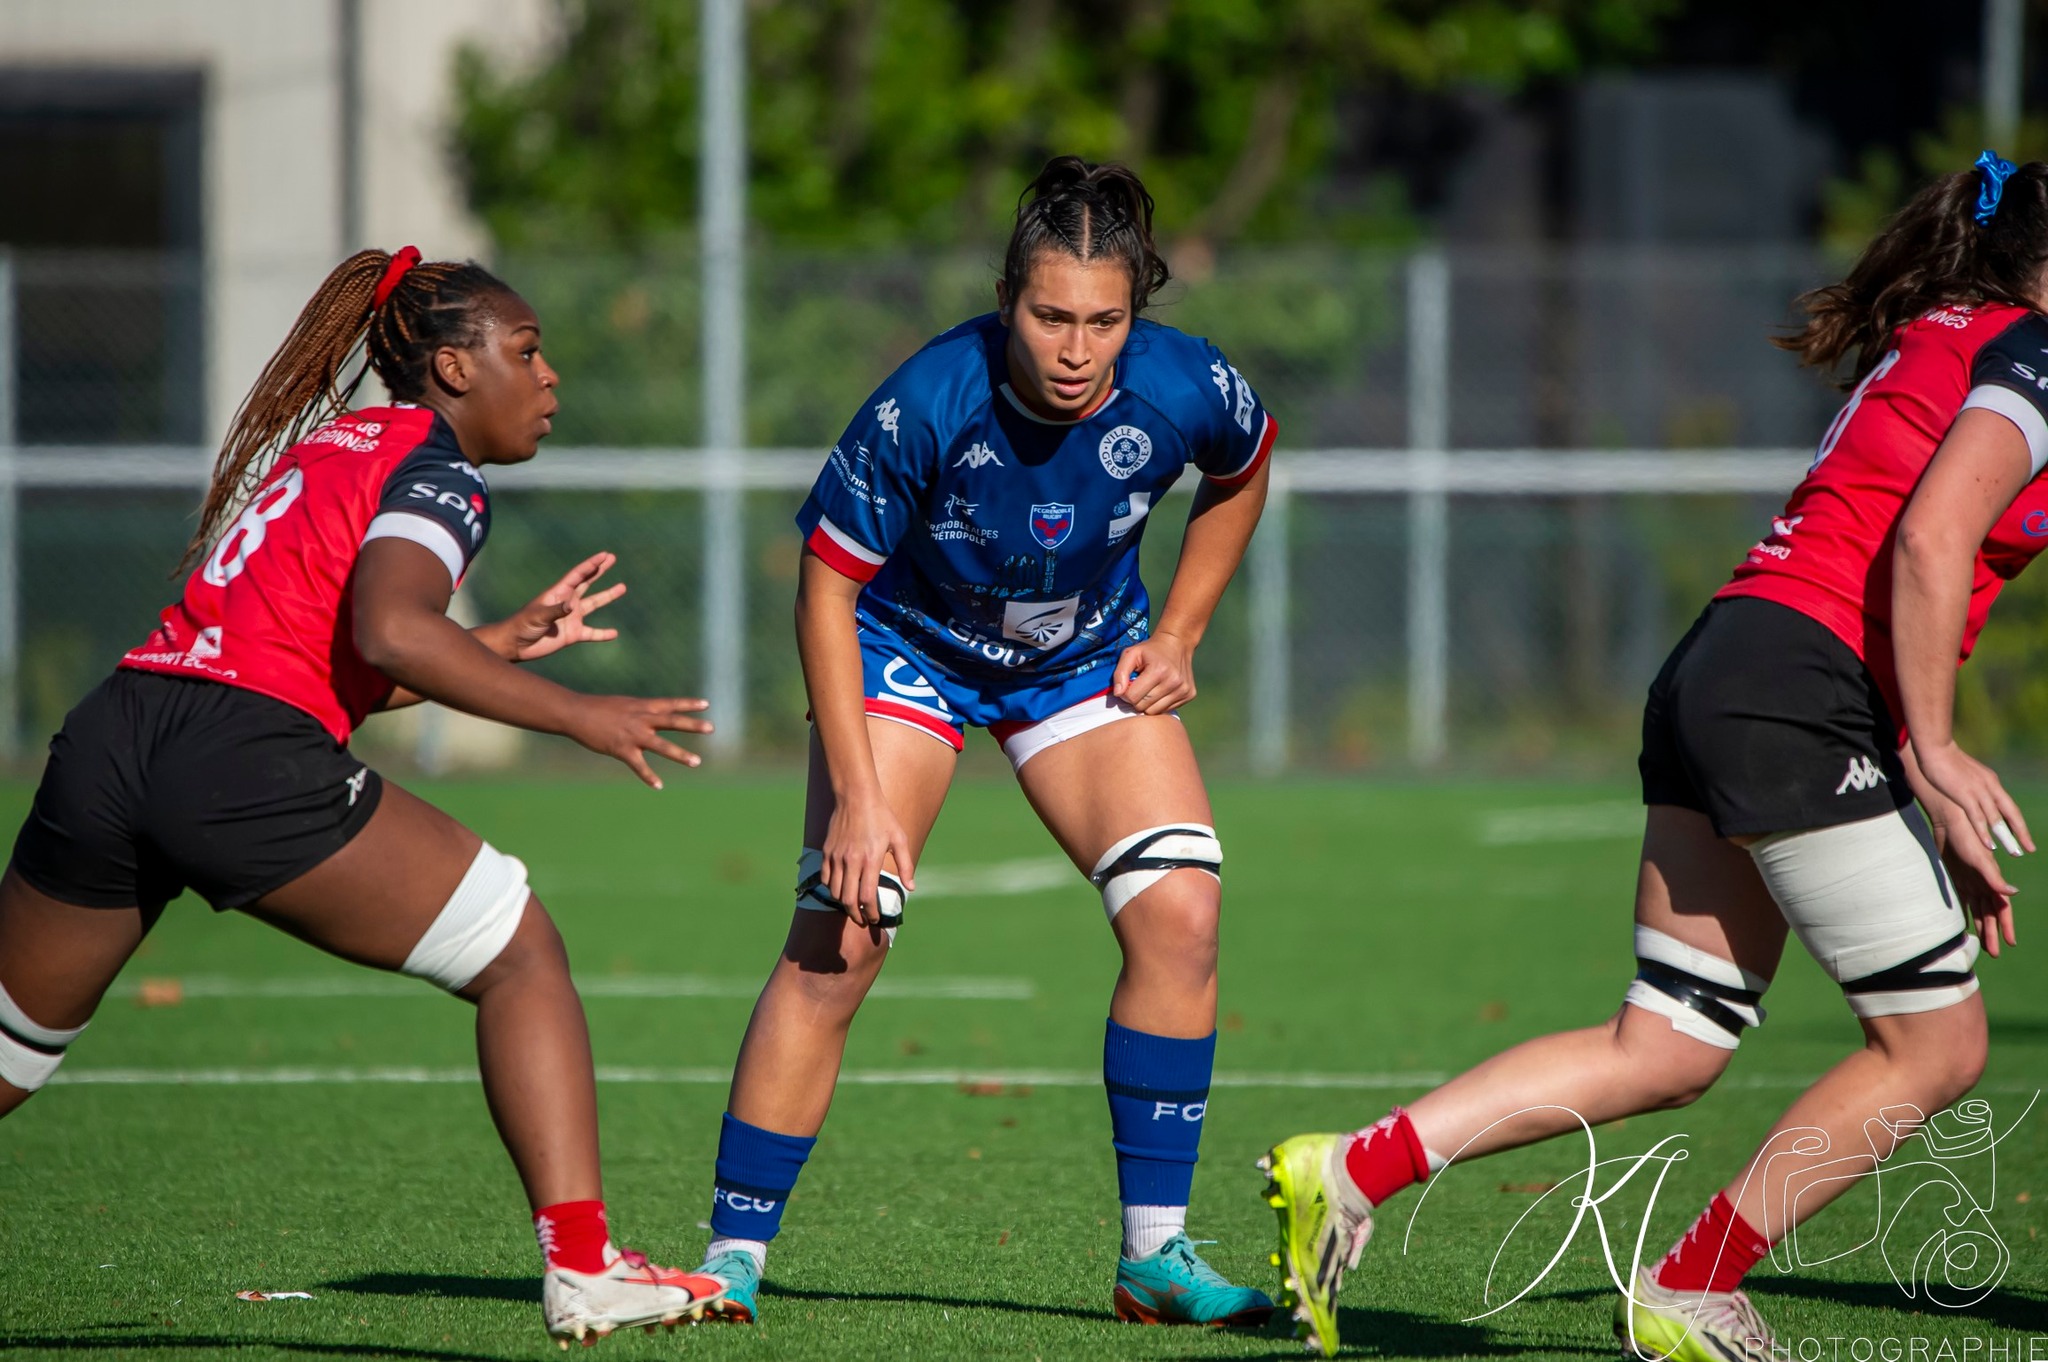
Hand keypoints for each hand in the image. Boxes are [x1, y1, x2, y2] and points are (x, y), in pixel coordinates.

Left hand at [503, 552, 627, 661]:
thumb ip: (556, 610)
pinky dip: (603, 634)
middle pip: (587, 583)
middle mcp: (567, 602)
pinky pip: (592, 633)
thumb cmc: (523, 625)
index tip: (605, 555)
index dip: (591, 565)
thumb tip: (573, 605)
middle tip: (612, 558)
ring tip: (622, 587)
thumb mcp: (538, 615)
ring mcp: (571, 618)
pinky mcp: (573, 634)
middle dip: (599, 571)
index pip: (578, 575)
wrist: (516, 644)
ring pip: (594, 604)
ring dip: (607, 596)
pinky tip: (614, 633)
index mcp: (558, 593)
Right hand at [565, 695, 711, 788]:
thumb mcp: (624, 705)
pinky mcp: (621, 749)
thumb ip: (640, 712)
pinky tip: (659, 786)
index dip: (688, 704)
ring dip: (680, 755)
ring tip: (697, 762)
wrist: (576, 713)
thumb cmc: (598, 708)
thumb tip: (651, 715)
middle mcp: (641, 719)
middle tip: (711, 728)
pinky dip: (649, 776)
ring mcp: (633, 735)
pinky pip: (639, 765)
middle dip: (692, 725)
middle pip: (672, 721)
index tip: (706, 704)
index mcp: (642, 707)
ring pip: (661, 746)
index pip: (670, 704)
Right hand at [820, 789, 916, 929]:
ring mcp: (836, 857)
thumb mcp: (899, 839)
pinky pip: (825, 879)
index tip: (875, 919)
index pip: (867, 897)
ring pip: (835, 892)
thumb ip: (906, 865)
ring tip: (853, 906)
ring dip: (844, 904)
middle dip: (855, 915)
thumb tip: (911, 888)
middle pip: (848, 900)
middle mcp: (851, 861)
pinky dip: (832, 889)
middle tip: (862, 920)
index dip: (870, 913)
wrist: (856, 796)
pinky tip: (841, 889)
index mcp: (871, 860)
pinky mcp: (826, 852)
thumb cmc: (882, 816)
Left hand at [1111, 631, 1196, 714]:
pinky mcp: (1189, 695)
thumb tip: (1118, 694)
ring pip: (1154, 712)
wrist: (1177, 643)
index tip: (1129, 684)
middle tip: (1139, 686)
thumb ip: (1120, 673)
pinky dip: (1159, 703)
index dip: (1126, 693)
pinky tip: (1161, 690)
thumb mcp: (1131, 654)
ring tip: (1150, 688)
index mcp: (1158, 670)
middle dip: (1136, 699)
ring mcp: (1183, 690)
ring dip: (1148, 703)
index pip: (1133, 697)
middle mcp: (1174, 682)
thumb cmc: (1150, 650)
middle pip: (1143, 706)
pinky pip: (1166, 710)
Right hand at [1915, 739, 2032, 857]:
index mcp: (1991, 781)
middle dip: (2020, 832)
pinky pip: (1978, 818)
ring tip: (2014, 852)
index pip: (2008, 805)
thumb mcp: (1966, 772)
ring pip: (1996, 818)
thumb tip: (1974, 793)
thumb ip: (1973, 783)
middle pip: (2010, 813)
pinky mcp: (1965, 795)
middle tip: (2029, 848)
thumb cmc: (1945, 758)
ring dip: (2006, 837)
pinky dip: (1985, 832)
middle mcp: (1990, 786)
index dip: (2017, 822)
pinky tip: (1990, 845)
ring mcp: (1978, 791)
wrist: (1935, 747)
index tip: (2024, 836)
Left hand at [1938, 836, 2019, 957]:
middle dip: (1993, 933)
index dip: (2005, 926)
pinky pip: (1963, 902)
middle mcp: (1983, 885)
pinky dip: (1964, 914)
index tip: (2009, 943)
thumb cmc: (1967, 839)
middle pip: (1990, 914)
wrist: (1950, 823)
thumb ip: (1995, 877)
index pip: (2001, 909)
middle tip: (1994, 953)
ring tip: (1982, 944)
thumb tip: (2013, 893)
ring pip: (1978, 911)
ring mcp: (1970, 883)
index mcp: (1992, 882)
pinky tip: (1962, 925)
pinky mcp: (1956, 879)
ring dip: (1981, 927)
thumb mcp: (1981, 860)